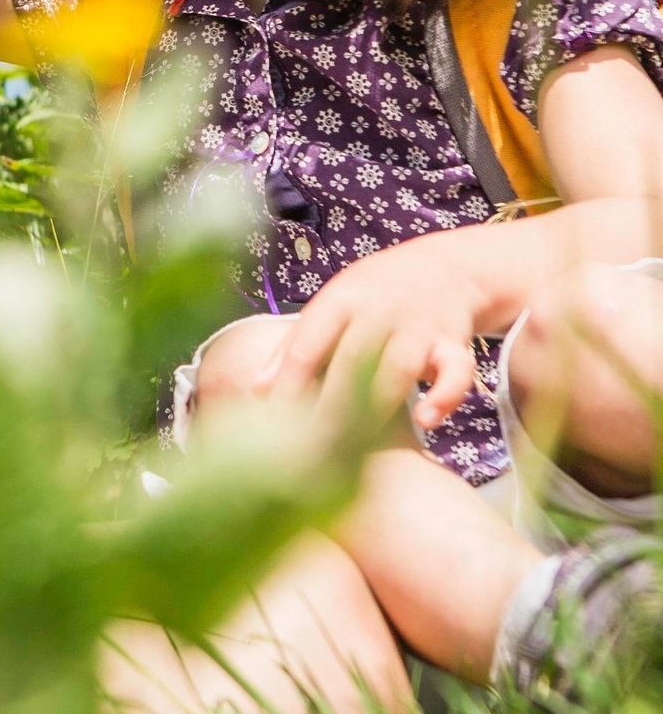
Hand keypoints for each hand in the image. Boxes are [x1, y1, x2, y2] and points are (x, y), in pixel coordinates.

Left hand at [266, 226, 501, 431]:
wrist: (444, 266)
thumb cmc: (372, 293)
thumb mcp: (331, 305)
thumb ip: (296, 345)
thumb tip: (258, 389)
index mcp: (339, 301)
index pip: (308, 344)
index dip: (289, 384)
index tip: (273, 422)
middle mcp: (379, 311)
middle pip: (352, 360)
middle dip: (330, 405)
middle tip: (312, 447)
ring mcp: (419, 326)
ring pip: (399, 368)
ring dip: (378, 406)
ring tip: (356, 447)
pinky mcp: (454, 343)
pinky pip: (456, 371)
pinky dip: (445, 395)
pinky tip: (427, 420)